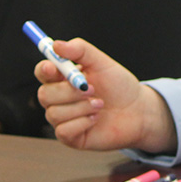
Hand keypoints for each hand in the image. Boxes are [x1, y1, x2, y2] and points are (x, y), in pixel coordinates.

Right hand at [35, 37, 176, 152]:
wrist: (137, 110)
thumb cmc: (119, 86)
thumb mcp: (102, 63)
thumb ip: (80, 50)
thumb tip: (56, 45)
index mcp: (63, 78)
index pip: (43, 72)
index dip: (44, 70)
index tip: (55, 69)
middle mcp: (59, 98)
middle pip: (44, 94)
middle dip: (68, 92)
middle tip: (92, 88)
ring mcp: (63, 118)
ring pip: (53, 113)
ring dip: (80, 107)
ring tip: (100, 104)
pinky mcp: (70, 137)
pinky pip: (63, 131)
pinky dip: (82, 122)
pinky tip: (96, 119)